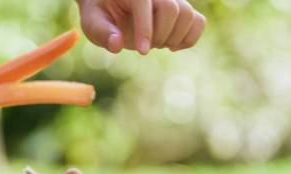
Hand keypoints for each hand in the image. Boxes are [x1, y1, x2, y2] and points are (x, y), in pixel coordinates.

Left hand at [77, 0, 205, 53]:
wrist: (111, 4)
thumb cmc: (100, 13)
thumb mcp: (92, 23)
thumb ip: (103, 33)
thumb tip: (116, 44)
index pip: (145, 3)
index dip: (146, 28)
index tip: (142, 52)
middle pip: (172, 9)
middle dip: (160, 34)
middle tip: (145, 47)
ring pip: (188, 14)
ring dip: (175, 37)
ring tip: (157, 45)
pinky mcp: (182, 9)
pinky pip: (199, 22)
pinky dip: (190, 38)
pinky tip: (172, 46)